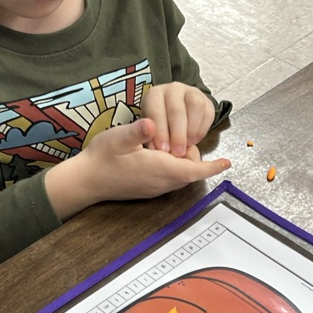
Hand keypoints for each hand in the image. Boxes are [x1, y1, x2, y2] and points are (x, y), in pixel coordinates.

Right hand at [45, 118, 230, 218]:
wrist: (85, 180)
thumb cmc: (101, 157)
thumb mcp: (118, 138)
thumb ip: (137, 131)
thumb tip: (152, 123)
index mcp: (159, 169)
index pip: (193, 170)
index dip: (211, 167)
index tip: (227, 162)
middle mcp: (161, 183)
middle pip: (189, 171)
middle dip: (191, 155)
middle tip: (177, 136)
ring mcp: (154, 189)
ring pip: (180, 175)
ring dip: (180, 162)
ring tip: (166, 143)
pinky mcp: (148, 189)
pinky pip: (169, 179)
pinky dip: (172, 167)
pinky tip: (157, 153)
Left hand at [141, 83, 215, 156]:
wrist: (174, 116)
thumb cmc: (158, 124)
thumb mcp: (148, 130)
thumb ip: (149, 137)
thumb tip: (157, 149)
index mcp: (154, 94)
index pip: (156, 111)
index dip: (160, 131)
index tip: (162, 149)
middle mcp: (172, 89)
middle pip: (177, 110)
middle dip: (178, 134)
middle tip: (177, 152)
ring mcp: (191, 92)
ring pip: (195, 107)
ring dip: (192, 130)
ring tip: (188, 145)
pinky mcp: (206, 101)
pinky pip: (208, 113)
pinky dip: (202, 129)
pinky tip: (195, 140)